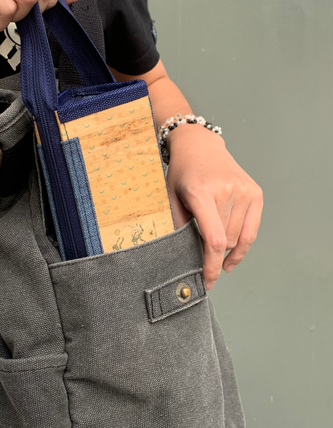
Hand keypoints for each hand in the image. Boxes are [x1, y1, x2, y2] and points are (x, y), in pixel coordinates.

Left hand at [166, 124, 262, 289]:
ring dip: (225, 248)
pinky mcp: (255, 192)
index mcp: (201, 192)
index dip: (211, 265)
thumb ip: (178, 228)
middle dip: (212, 254)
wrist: (199, 146)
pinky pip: (251, 230)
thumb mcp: (171, 198)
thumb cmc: (182, 174)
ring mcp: (244, 190)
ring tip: (212, 245)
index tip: (208, 281)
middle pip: (225, 241)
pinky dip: (242, 246)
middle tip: (200, 256)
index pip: (213, 239)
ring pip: (237, 238)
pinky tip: (231, 258)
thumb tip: (184, 262)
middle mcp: (226, 190)